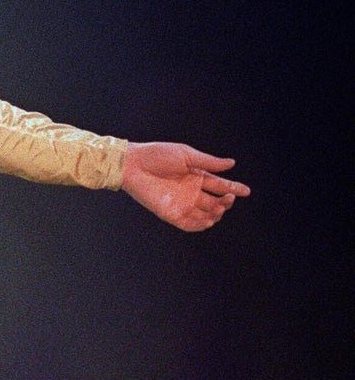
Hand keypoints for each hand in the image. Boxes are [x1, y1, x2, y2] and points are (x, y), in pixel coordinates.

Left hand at [121, 142, 249, 230]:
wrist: (133, 164)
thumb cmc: (157, 155)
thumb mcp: (186, 155)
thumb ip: (208, 162)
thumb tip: (231, 163)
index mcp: (196, 176)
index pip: (220, 185)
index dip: (234, 188)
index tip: (246, 191)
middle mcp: (191, 191)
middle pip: (216, 202)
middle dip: (226, 202)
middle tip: (228, 197)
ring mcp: (182, 203)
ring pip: (207, 215)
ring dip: (216, 213)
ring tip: (219, 206)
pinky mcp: (171, 213)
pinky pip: (190, 224)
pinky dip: (201, 225)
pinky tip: (209, 220)